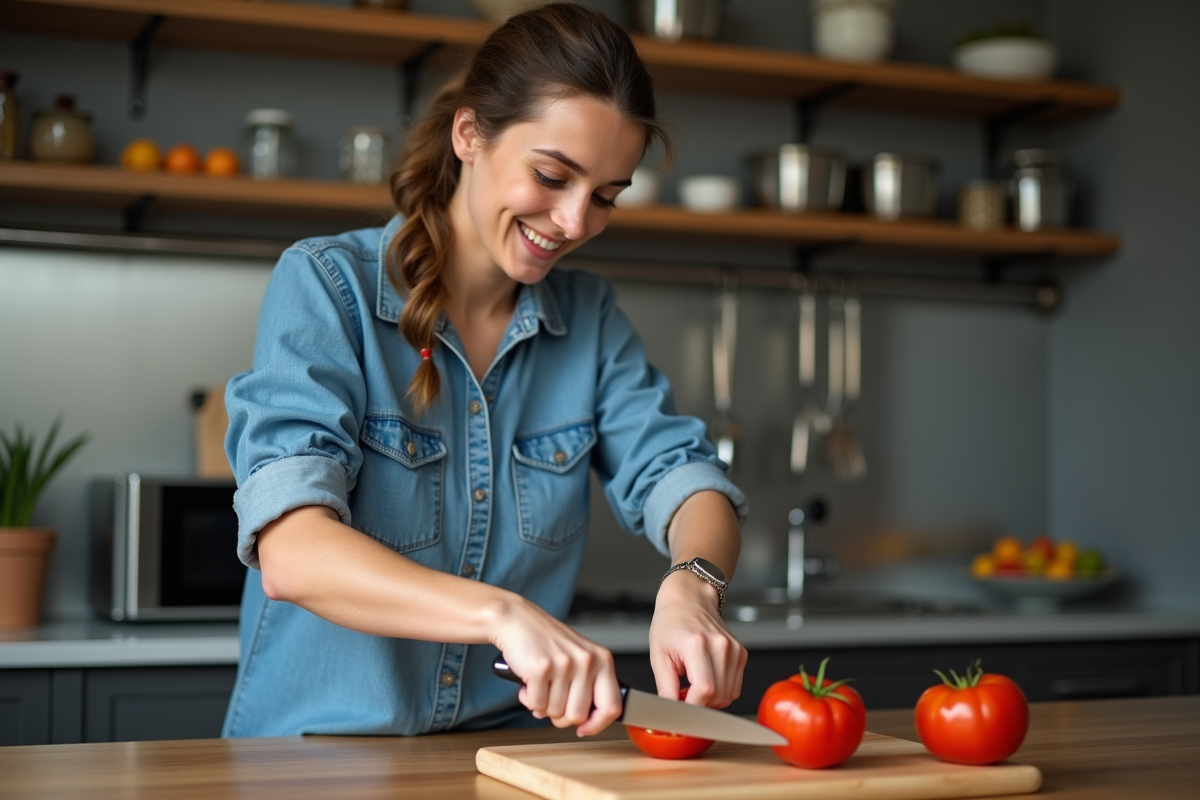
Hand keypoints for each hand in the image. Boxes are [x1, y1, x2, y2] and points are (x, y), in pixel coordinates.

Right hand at [490, 597, 622, 736]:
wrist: (517, 620)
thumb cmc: (547, 643)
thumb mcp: (580, 658)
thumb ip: (590, 687)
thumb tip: (589, 723)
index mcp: (602, 659)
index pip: (612, 706)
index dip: (598, 725)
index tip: (584, 729)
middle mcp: (587, 661)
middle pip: (578, 716)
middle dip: (561, 715)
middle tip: (552, 698)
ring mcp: (564, 664)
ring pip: (555, 713)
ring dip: (543, 705)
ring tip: (540, 684)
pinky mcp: (541, 668)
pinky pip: (536, 705)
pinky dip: (529, 699)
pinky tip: (529, 683)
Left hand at [648, 570, 746, 707]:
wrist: (689, 600)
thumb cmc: (671, 623)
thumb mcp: (659, 656)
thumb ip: (666, 689)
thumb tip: (670, 714)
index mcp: (698, 644)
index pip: (704, 691)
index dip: (692, 707)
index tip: (680, 710)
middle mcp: (721, 646)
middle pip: (719, 697)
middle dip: (700, 705)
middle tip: (683, 696)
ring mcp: (735, 650)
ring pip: (729, 696)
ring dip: (711, 700)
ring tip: (693, 686)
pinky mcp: (741, 654)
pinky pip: (735, 687)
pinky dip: (720, 691)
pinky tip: (706, 679)